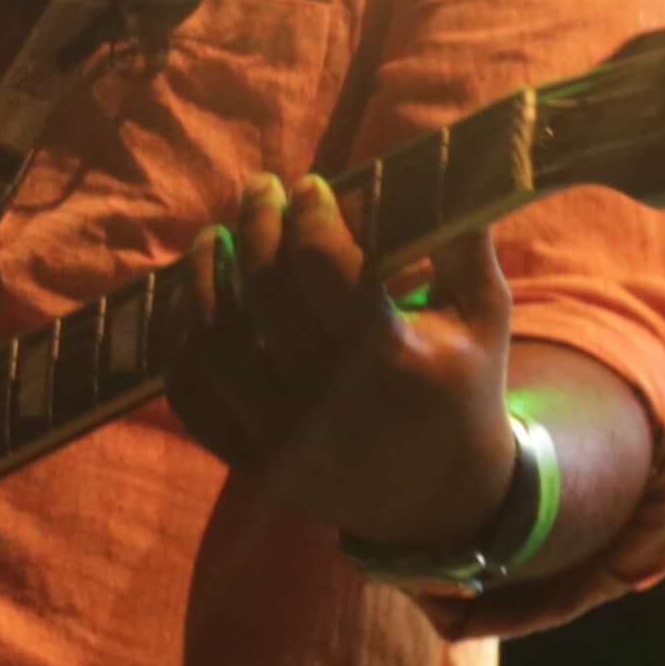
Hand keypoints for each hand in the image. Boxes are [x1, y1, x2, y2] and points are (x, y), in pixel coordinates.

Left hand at [169, 174, 517, 559]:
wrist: (442, 502)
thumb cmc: (463, 389)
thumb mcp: (484, 317)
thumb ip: (463, 243)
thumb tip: (441, 163)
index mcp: (391, 362)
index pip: (324, 269)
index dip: (308, 217)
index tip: (308, 187)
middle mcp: (328, 405)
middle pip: (264, 296)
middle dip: (256, 226)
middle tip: (258, 190)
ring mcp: (283, 440)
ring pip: (214, 346)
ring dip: (202, 281)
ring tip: (210, 240)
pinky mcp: (253, 464)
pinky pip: (193, 399)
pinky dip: (180, 347)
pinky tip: (190, 306)